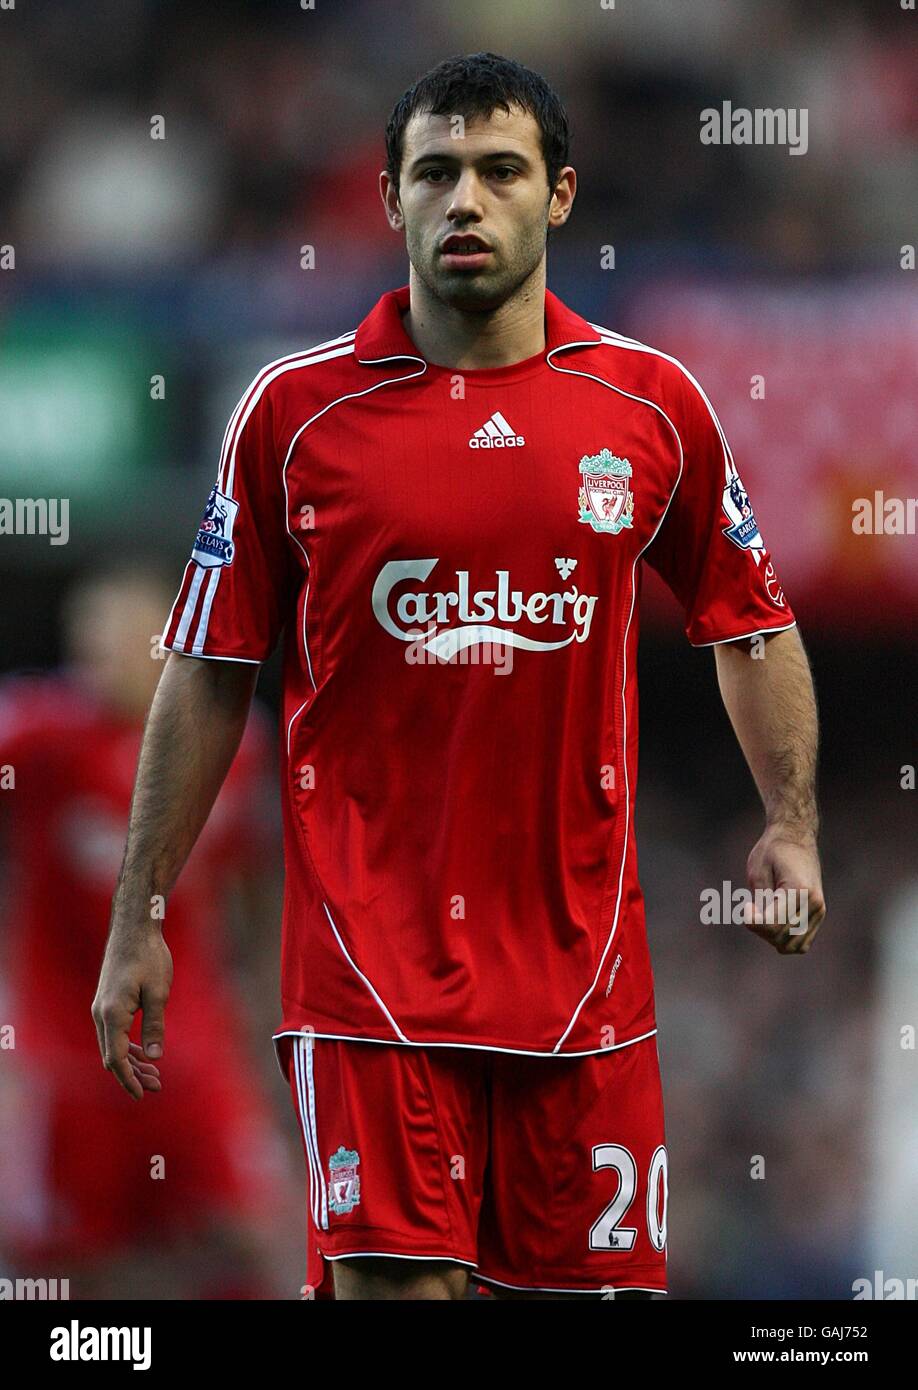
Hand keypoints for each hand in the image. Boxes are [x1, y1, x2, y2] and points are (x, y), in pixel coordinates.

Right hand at [92, 930, 172, 1098]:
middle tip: (157, 1086)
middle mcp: (100, 1014)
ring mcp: (101, 1008)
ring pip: (113, 1046)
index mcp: (112, 1015)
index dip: (129, 1079)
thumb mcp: (158, 992)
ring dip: (132, 1062)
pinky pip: (114, 1033)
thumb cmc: (148, 957)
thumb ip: (155, 1026)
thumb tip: (156, 1058)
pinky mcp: (107, 1002)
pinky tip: (145, 1053)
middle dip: (133, 1075)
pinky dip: (128, 1046)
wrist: (133, 929)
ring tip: (154, 1075)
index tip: (142, 1095)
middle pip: (112, 1056)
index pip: (116, 1059)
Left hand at [744, 824, 825, 953]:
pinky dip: (785, 940)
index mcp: (800, 891)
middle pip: (780, 937)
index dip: (752, 921)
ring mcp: (819, 911)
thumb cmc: (772, 850)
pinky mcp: (818, 915)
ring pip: (792, 946)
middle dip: (760, 927)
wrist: (796, 836)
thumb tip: (762, 927)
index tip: (745, 904)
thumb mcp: (758, 872)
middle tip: (752, 906)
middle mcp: (814, 904)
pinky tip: (773, 922)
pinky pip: (801, 943)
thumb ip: (761, 903)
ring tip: (763, 914)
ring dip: (772, 937)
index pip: (773, 924)